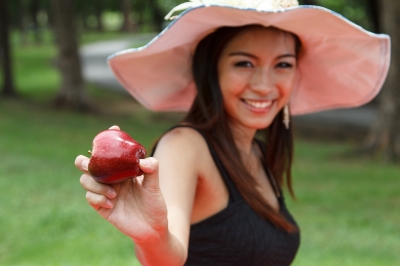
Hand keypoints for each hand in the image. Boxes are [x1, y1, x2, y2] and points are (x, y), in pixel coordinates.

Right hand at [75, 126, 167, 243]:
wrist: (153, 228)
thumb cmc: (155, 205)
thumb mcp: (155, 186)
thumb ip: (152, 170)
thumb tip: (143, 161)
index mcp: (122, 170)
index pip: (112, 152)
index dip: (110, 138)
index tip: (114, 128)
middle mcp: (111, 179)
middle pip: (88, 165)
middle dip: (84, 161)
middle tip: (89, 163)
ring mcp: (104, 192)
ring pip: (85, 180)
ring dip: (95, 184)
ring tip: (113, 194)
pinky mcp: (102, 207)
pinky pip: (90, 197)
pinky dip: (97, 198)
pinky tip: (111, 203)